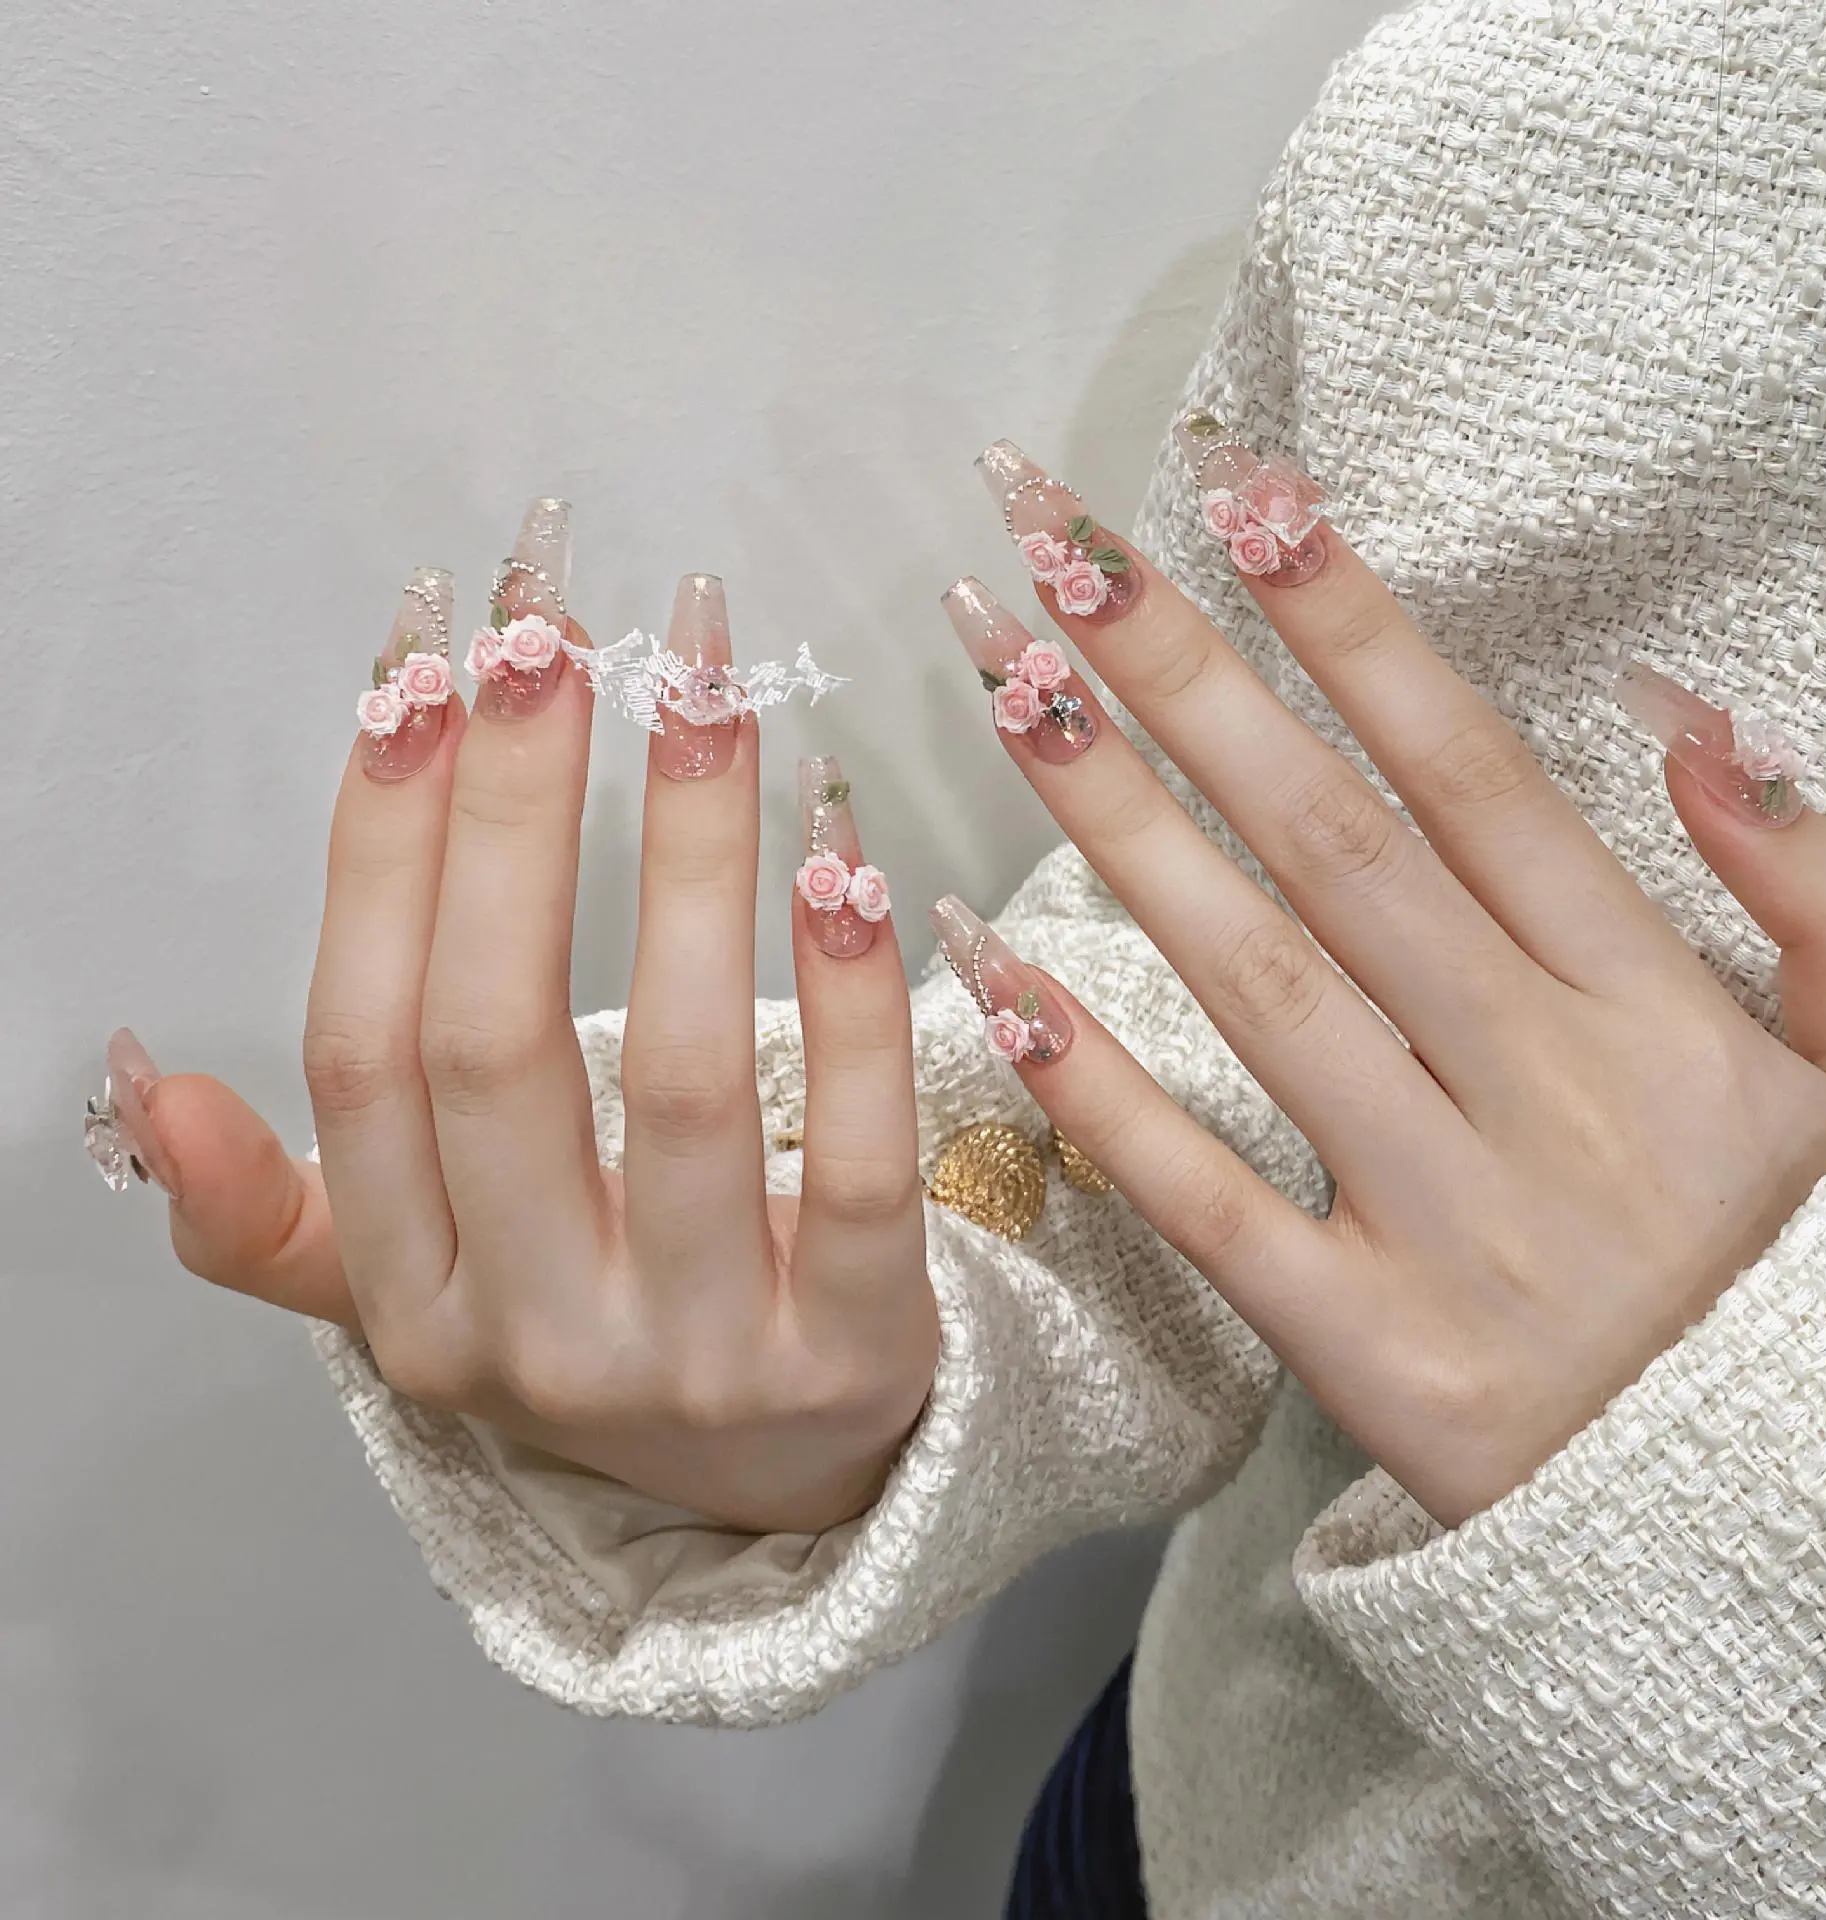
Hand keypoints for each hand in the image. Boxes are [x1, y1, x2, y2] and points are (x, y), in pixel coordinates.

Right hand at [101, 502, 937, 1534]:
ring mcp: (704, 1354)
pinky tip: (847, 861)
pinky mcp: (857, 1346)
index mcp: (416, 1302)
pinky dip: (853, 1006)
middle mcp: (540, 1336)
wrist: (790, 1477)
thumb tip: (144, 1084)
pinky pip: (854, 1162)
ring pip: (685, 1082)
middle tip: (552, 639)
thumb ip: (289, 1207)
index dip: (382, 858)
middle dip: (513, 823)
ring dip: (689, 866)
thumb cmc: (599, 1324)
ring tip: (705, 698)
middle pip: (499, 1046)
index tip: (424, 677)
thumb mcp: (426, 1289)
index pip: (365, 1057)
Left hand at [933, 433, 1825, 1528]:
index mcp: (1654, 1008)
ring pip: (1259, 987)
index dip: (1352, 626)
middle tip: (1049, 548)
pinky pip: (1214, 1205)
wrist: (1792, 1549)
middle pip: (1333, 844)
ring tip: (1005, 691)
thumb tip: (1694, 721)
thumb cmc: (1813, 1292)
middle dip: (1185, 681)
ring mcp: (1453, 1224)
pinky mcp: (1380, 1357)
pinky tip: (988, 971)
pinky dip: (1100, 1092)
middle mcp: (1542, 1091)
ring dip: (1121, 827)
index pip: (1471, 775)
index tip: (1234, 493)